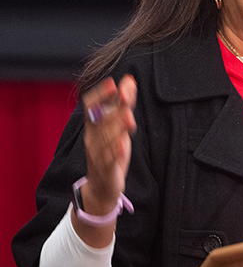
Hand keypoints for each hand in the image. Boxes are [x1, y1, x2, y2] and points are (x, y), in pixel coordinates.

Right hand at [79, 74, 136, 218]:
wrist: (102, 186)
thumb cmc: (110, 151)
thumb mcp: (117, 126)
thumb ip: (122, 104)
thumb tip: (129, 80)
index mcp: (93, 127)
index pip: (90, 107)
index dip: (100, 95)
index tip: (113, 83)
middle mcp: (93, 139)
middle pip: (101, 120)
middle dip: (114, 107)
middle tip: (126, 95)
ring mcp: (98, 154)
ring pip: (105, 139)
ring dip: (116, 127)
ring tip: (128, 116)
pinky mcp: (106, 169)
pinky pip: (108, 160)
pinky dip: (114, 153)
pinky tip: (122, 145)